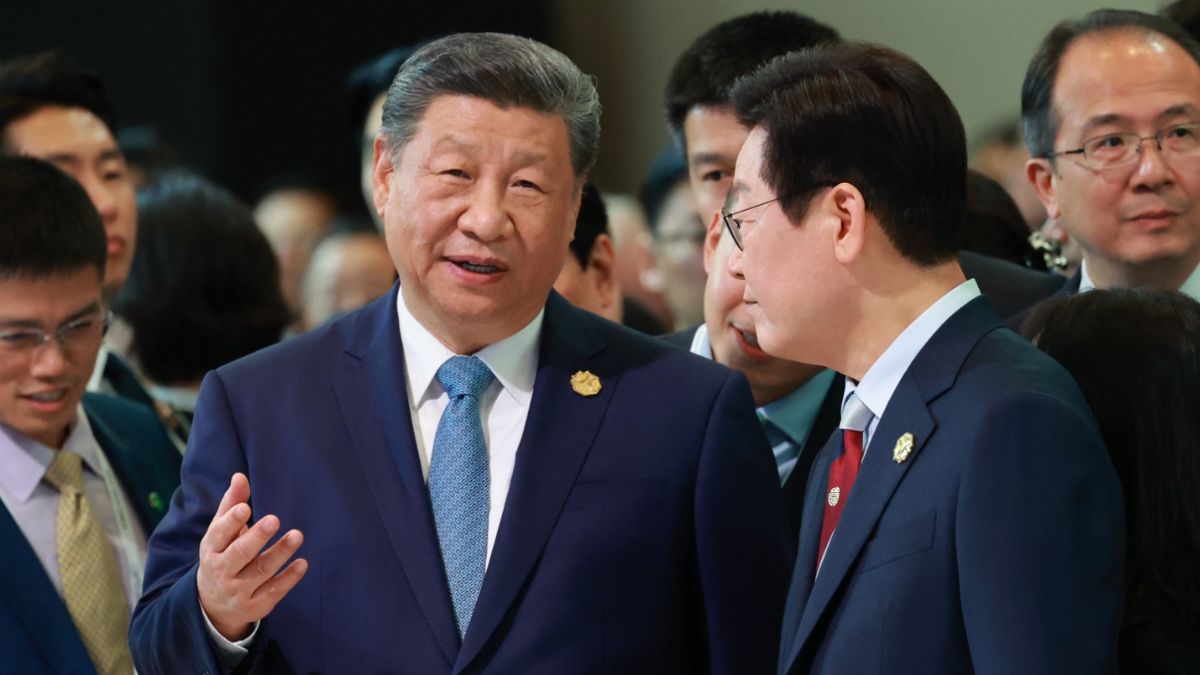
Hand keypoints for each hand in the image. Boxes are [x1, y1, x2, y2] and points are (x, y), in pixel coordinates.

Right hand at [196, 473, 306, 640]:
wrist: (213, 606)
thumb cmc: (221, 556)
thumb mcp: (220, 533)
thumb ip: (231, 505)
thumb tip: (240, 476)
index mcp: (211, 550)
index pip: (219, 535)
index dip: (232, 522)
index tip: (246, 507)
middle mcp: (222, 571)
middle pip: (240, 554)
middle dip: (256, 537)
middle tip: (274, 519)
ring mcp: (238, 591)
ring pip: (261, 571)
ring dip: (280, 553)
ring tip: (297, 535)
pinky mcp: (255, 606)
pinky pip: (274, 591)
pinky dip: (289, 578)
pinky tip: (302, 563)